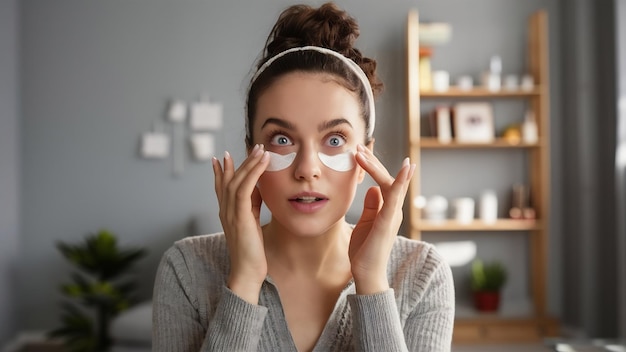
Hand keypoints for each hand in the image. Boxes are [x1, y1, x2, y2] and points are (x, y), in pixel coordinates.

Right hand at [212, 144, 269, 303]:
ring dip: (249, 163)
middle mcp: (225, 210)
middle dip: (239, 161)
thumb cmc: (252, 252)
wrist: (247, 272)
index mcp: (227, 213)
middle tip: (251, 146)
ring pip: (237, 180)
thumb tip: (259, 190)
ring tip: (260, 149)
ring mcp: (230, 213)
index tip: (222, 156)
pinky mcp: (240, 216)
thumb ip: (253, 207)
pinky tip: (262, 163)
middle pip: (228, 179)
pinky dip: (253, 173)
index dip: (221, 171)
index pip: (221, 187)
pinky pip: (244, 189)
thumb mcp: (252, 224)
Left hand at [349, 145, 415, 294]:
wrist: (366, 274)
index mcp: (387, 210)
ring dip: (377, 166)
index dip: (373, 167)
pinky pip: (396, 198)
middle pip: (387, 179)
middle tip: (359, 147)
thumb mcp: (367, 223)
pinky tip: (405, 168)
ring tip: (364, 152)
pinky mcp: (388, 221)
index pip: (383, 182)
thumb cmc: (366, 251)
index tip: (361, 152)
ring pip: (391, 184)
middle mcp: (393, 210)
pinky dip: (401, 182)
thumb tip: (374, 189)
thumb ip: (372, 206)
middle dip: (373, 162)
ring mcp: (393, 215)